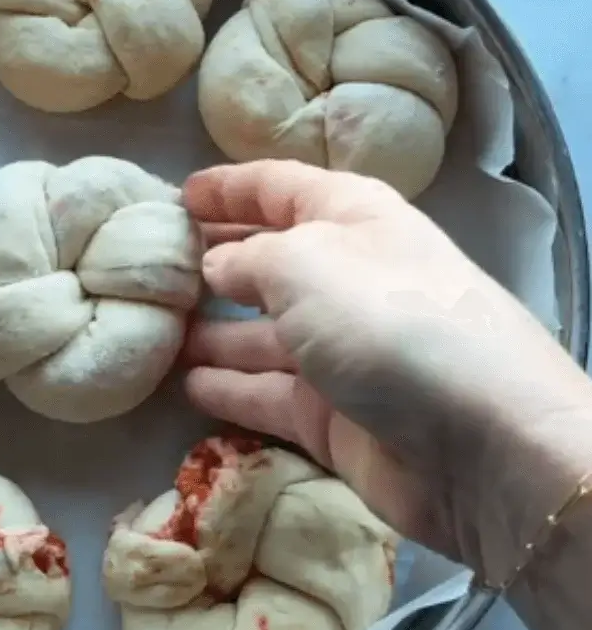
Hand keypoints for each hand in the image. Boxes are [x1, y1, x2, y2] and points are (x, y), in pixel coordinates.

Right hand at [181, 160, 591, 580]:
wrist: (479, 441)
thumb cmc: (386, 321)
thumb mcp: (302, 262)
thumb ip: (246, 258)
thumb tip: (215, 265)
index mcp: (353, 218)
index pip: (281, 188)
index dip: (229, 188)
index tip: (176, 196)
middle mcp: (349, 279)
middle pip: (271, 262)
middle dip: (215, 261)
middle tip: (150, 269)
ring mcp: (343, 353)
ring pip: (262, 334)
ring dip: (212, 331)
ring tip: (153, 332)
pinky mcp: (334, 418)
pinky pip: (267, 395)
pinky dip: (230, 389)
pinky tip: (186, 385)